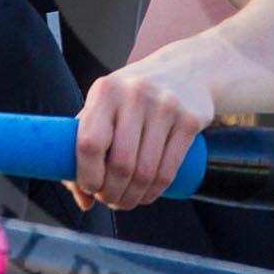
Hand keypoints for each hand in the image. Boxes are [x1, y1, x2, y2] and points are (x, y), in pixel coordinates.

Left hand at [71, 60, 213, 209]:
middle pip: (120, 164)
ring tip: (125, 200)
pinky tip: (145, 195)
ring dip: (132, 198)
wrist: (184, 72)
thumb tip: (84, 200)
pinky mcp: (190, 120)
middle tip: (109, 199)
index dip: (87, 175)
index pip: (89, 143)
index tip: (90, 187)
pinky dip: (153, 192)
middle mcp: (135, 94)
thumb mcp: (104, 110)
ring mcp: (166, 106)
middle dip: (111, 193)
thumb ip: (83, 151)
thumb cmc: (132, 99)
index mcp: (105, 91)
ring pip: (145, 173)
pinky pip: (168, 171)